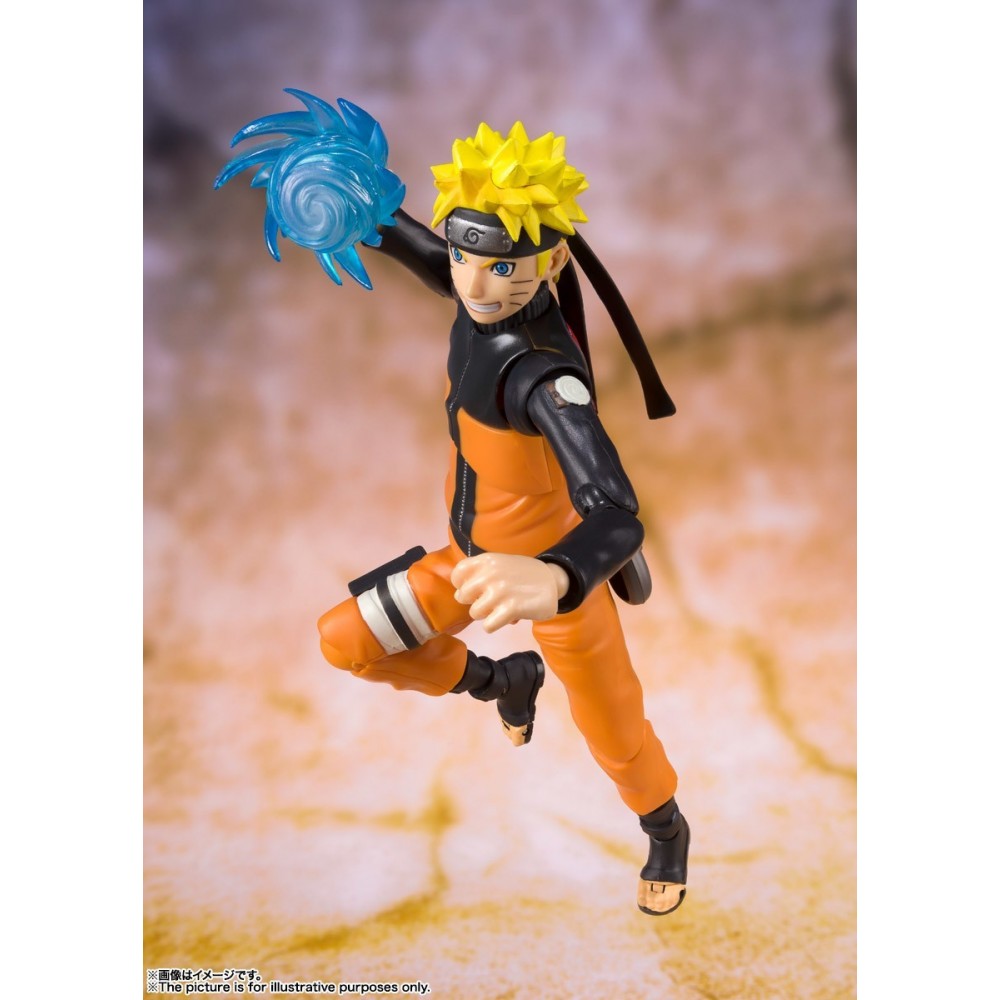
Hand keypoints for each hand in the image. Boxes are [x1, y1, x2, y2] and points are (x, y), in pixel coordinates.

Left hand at [451, 553, 569, 633]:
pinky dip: (495, 625)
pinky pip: (488, 626)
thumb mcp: (500, 564)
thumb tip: (459, 595)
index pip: (457, 574)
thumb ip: (479, 574)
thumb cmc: (522, 573)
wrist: (553, 579)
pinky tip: (506, 618)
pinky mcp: (510, 608)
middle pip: (462, 597)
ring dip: (486, 614)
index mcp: (486, 560)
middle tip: (490, 600)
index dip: (462, 586)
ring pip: (474, 613)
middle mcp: (490, 573)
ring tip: (500, 608)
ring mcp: (500, 591)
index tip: (475, 589)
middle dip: (475, 601)